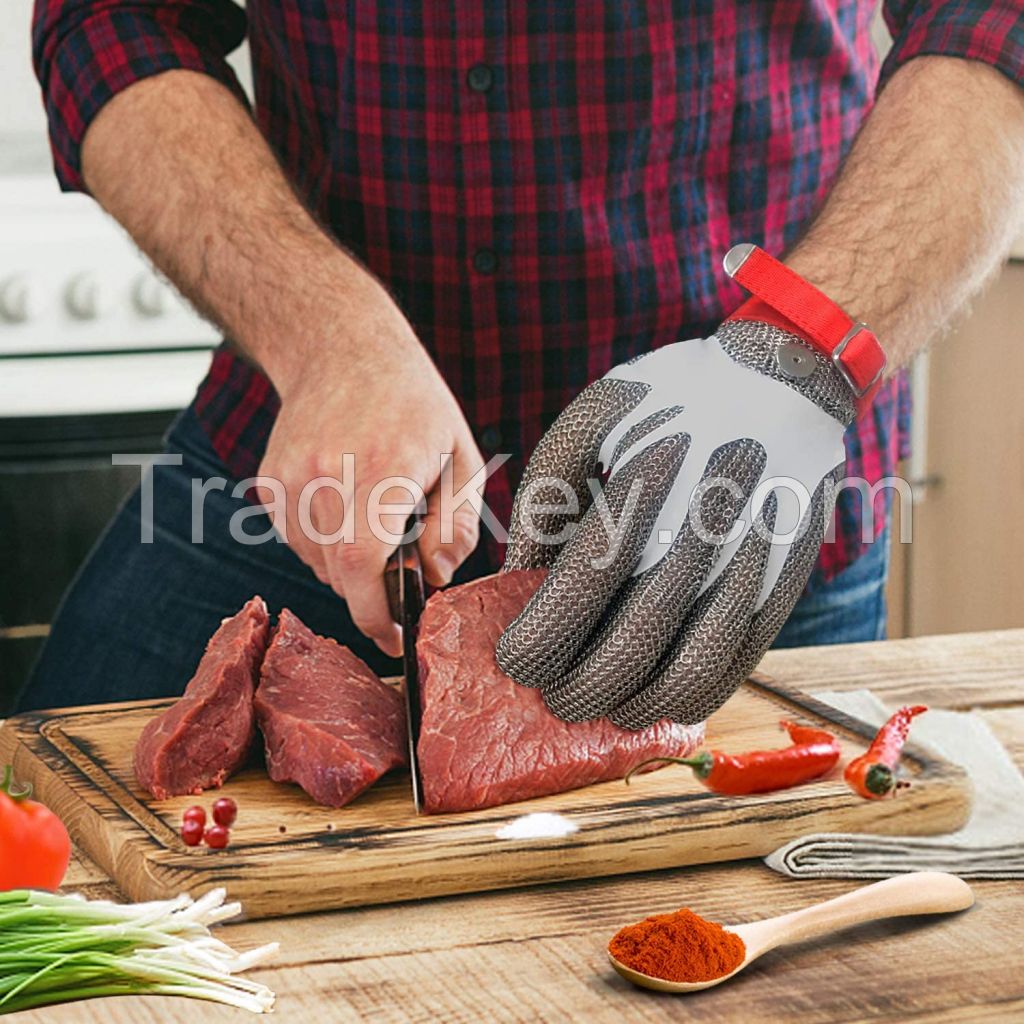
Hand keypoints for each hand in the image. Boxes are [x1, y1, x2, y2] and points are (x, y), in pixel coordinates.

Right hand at [255, 276, 484, 655]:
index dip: (377, 616)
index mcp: (380, 470)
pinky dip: (326, 542)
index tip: (397, 638)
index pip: (363, 569)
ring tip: (374, 513)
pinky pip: (299, 542)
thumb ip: (455, 524)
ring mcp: (288, 482)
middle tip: (402, 553)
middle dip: (375, 585)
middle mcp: (323, 478)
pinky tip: (345, 501)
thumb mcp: (459, 457)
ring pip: (318, 564)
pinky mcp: (268, 485)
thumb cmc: (411, 402)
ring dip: (350, 563)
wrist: (340, 349)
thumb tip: (435, 577)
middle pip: (342, 575)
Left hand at [496, 318, 853, 727]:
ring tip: (606, 708)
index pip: (581, 588)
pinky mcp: (785, 582)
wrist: (784, 378)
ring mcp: (753, 560)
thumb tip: (520, 584)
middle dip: (582, 687)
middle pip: (633, 641)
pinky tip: (663, 700)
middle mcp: (703, 529)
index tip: (514, 662)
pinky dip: (697, 695)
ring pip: (692, 667)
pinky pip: (741, 660)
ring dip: (638, 704)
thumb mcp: (590, 424)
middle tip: (554, 699)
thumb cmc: (670, 398)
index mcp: (646, 481)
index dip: (542, 639)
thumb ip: (548, 501)